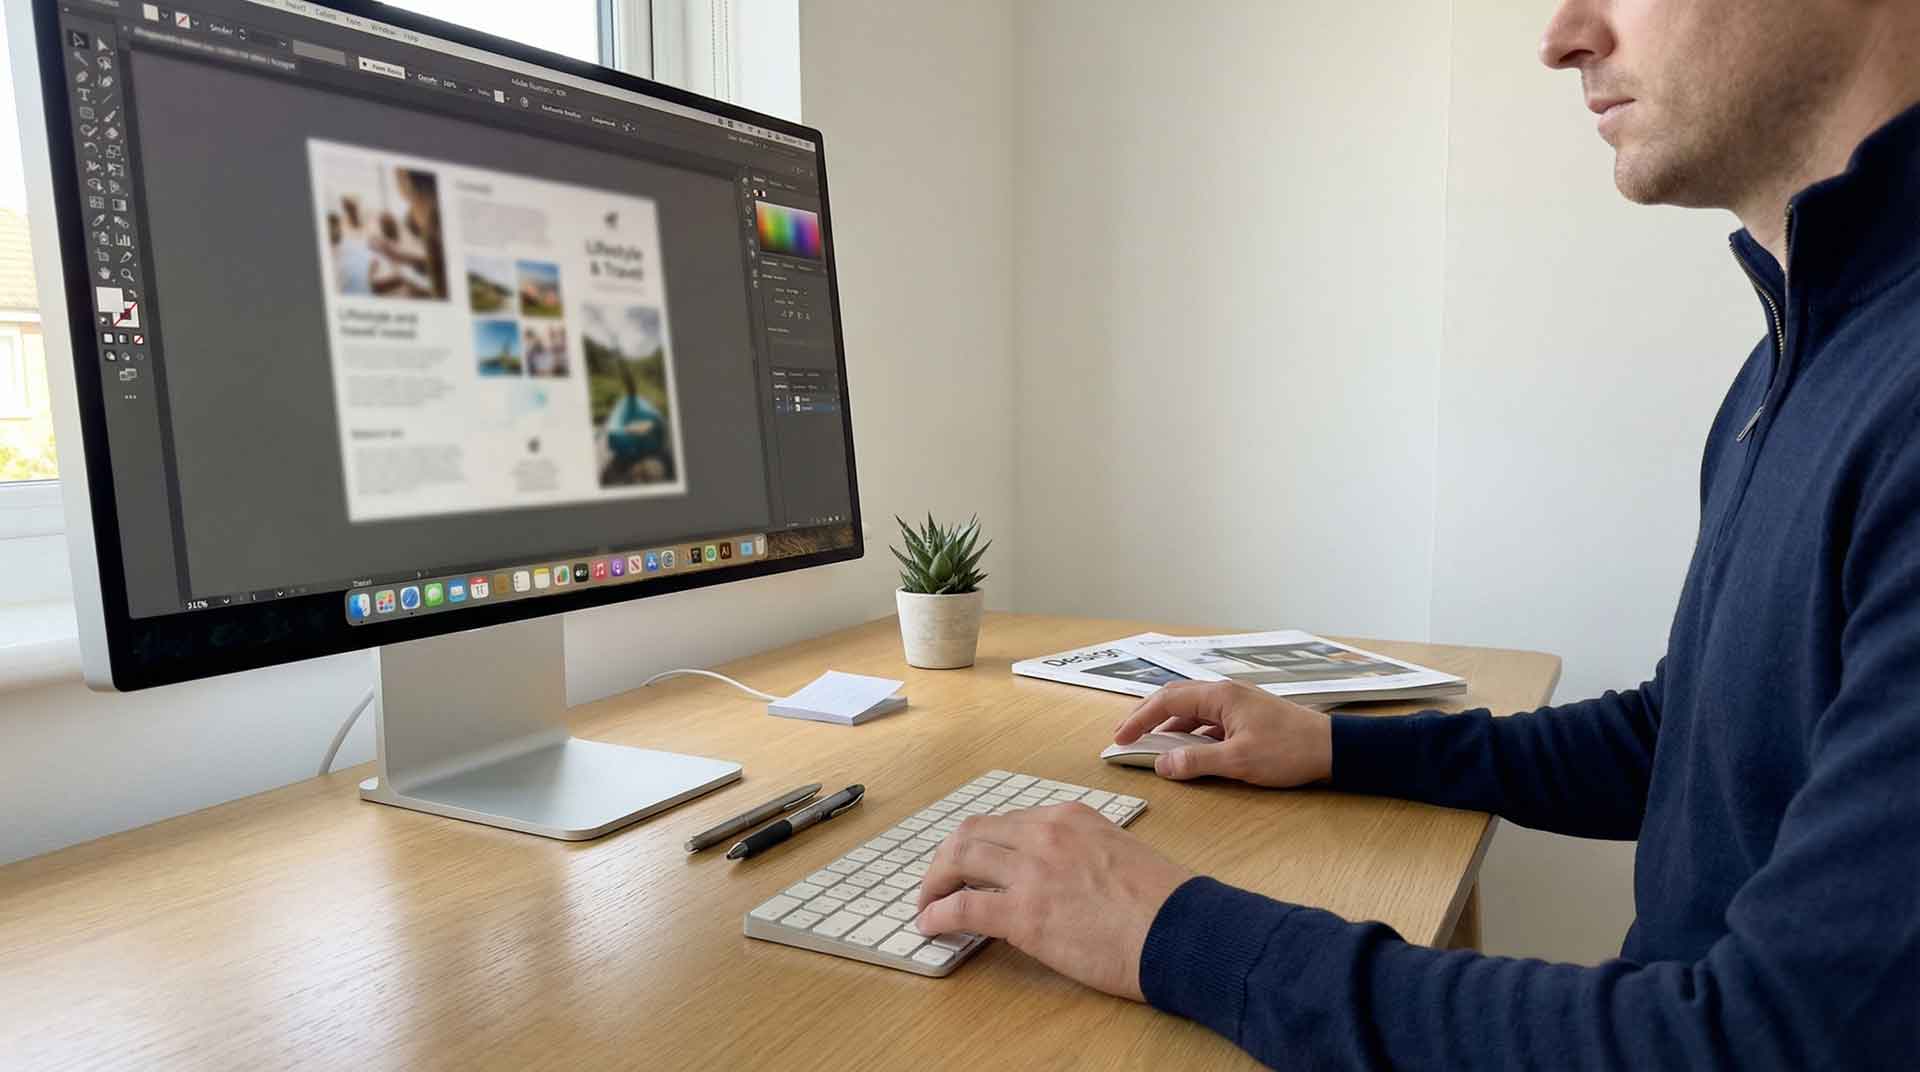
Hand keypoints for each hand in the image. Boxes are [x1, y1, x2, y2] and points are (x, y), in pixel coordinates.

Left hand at [913, 804, 1192, 1000]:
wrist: (1182, 930)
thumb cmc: (1163, 903)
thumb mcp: (1118, 853)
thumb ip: (1081, 853)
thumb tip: (1058, 878)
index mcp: (1070, 817)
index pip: (1007, 822)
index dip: (981, 844)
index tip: (972, 863)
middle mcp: (1045, 834)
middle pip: (971, 832)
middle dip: (946, 857)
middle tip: (938, 881)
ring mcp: (1032, 870)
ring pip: (958, 859)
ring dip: (933, 882)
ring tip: (926, 903)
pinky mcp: (1023, 913)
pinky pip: (962, 907)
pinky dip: (937, 913)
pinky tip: (931, 925)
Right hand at [1114, 680, 1332, 785]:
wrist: (1332, 748)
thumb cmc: (1290, 750)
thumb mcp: (1239, 761)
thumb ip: (1197, 761)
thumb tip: (1163, 764)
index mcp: (1219, 696)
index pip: (1167, 702)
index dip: (1139, 719)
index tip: (1120, 737)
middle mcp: (1224, 693)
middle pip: (1175, 699)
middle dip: (1147, 717)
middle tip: (1124, 735)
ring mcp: (1236, 704)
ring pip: (1191, 711)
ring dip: (1168, 726)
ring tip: (1149, 744)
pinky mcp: (1245, 717)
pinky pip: (1207, 721)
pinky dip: (1188, 733)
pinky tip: (1185, 749)